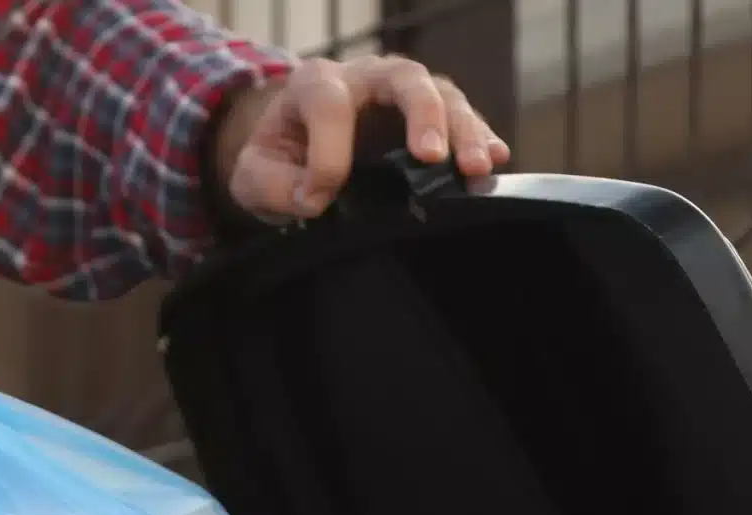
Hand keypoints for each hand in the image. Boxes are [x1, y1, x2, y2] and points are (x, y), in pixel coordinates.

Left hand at [213, 56, 508, 224]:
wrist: (295, 150)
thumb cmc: (280, 159)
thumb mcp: (254, 175)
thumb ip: (271, 185)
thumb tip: (314, 200)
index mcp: (316, 84)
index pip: (330, 105)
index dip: (328, 155)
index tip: (319, 200)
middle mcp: (366, 78)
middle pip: (404, 78)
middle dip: (422, 114)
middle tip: (432, 156)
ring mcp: (403, 95)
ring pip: (443, 94)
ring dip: (463, 131)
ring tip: (478, 168)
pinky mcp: (429, 118)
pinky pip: (460, 118)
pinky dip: (480, 137)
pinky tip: (497, 160)